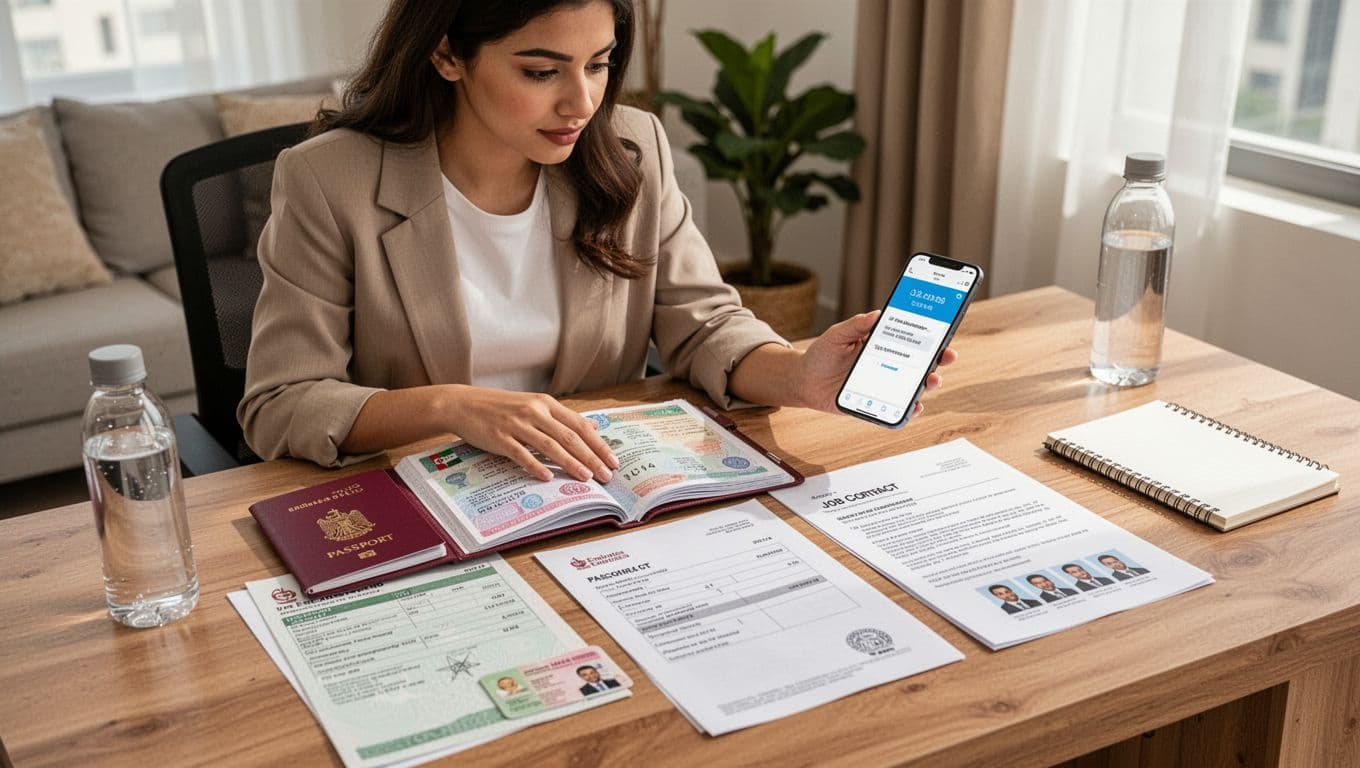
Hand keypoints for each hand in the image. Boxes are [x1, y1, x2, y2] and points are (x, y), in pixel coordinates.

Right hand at [440, 385, 619, 482]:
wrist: (464, 404)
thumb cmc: (500, 407)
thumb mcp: (534, 405)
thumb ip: (562, 417)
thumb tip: (591, 426)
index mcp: (546, 404)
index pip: (579, 425)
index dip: (598, 444)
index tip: (612, 460)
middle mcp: (534, 412)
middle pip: (569, 436)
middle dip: (591, 457)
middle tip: (606, 475)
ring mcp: (517, 424)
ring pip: (550, 445)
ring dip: (570, 462)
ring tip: (586, 477)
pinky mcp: (500, 437)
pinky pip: (521, 453)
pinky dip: (535, 466)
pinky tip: (547, 476)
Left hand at [795, 311, 957, 414]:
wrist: (803, 381)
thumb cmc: (822, 355)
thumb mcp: (837, 335)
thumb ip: (856, 325)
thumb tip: (877, 314)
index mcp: (882, 345)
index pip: (912, 341)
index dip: (931, 338)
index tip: (945, 333)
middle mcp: (888, 365)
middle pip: (920, 364)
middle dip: (938, 361)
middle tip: (946, 357)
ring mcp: (883, 385)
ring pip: (914, 387)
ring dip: (927, 384)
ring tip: (931, 380)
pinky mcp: (875, 404)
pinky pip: (897, 408)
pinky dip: (909, 409)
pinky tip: (915, 406)